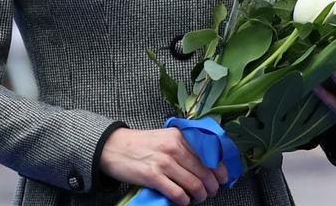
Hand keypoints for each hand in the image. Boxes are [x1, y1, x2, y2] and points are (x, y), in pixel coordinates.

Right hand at [98, 127, 228, 205]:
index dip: (220, 170)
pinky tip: (183, 201)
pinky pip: (177, 194)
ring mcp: (163, 162)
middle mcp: (173, 147)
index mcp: (179, 136)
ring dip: (200, 196)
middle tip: (210, 192)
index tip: (223, 179)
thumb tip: (207, 164)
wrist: (112, 147)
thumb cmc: (140, 144)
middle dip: (211, 187)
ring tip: (197, 198)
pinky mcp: (153, 176)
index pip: (209, 155)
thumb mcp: (165, 137)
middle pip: (204, 172)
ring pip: (194, 185)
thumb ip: (184, 147)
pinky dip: (184, 201)